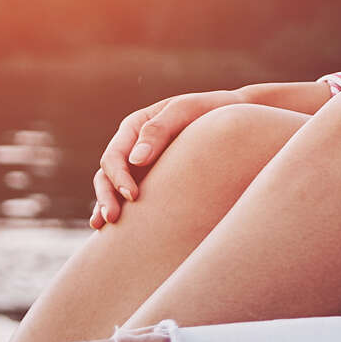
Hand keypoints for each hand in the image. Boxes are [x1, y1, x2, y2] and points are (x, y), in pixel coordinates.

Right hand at [91, 89, 246, 228]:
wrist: (235, 116)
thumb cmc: (210, 110)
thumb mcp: (186, 111)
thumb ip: (159, 130)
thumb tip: (136, 160)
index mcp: (135, 127)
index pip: (114, 156)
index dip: (118, 177)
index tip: (133, 196)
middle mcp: (132, 147)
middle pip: (107, 175)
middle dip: (106, 196)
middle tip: (112, 218)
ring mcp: (140, 166)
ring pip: (112, 188)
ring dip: (106, 205)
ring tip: (106, 226)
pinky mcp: (152, 180)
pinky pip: (128, 196)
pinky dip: (119, 210)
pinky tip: (110, 230)